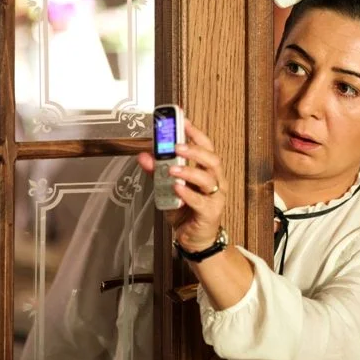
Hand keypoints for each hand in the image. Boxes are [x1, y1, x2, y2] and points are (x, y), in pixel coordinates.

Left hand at [137, 119, 226, 251]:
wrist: (194, 238)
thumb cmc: (186, 210)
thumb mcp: (168, 188)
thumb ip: (156, 171)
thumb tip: (144, 155)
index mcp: (208, 170)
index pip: (206, 146)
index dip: (195, 133)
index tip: (183, 121)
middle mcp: (215, 181)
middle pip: (212, 159)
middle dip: (194, 150)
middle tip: (177, 145)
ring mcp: (215, 197)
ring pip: (208, 178)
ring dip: (189, 170)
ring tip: (172, 168)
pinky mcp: (210, 213)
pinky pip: (200, 201)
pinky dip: (188, 193)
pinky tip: (177, 188)